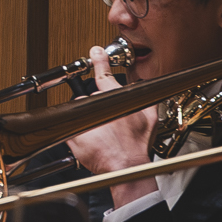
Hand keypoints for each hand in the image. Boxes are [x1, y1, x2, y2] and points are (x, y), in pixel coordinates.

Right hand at [61, 46, 156, 206]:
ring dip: (118, 106)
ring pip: (126, 98)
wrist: (124, 169)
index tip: (97, 52)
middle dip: (102, 100)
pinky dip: (139, 109)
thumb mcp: (76, 139)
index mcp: (107, 101)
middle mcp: (125, 101)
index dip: (99, 62)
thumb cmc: (104, 156)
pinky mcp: (151, 119)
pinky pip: (145, 106)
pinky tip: (131, 117)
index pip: (102, 75)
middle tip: (99, 118)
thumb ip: (70, 121)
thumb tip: (70, 114)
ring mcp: (140, 108)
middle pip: (111, 91)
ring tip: (113, 126)